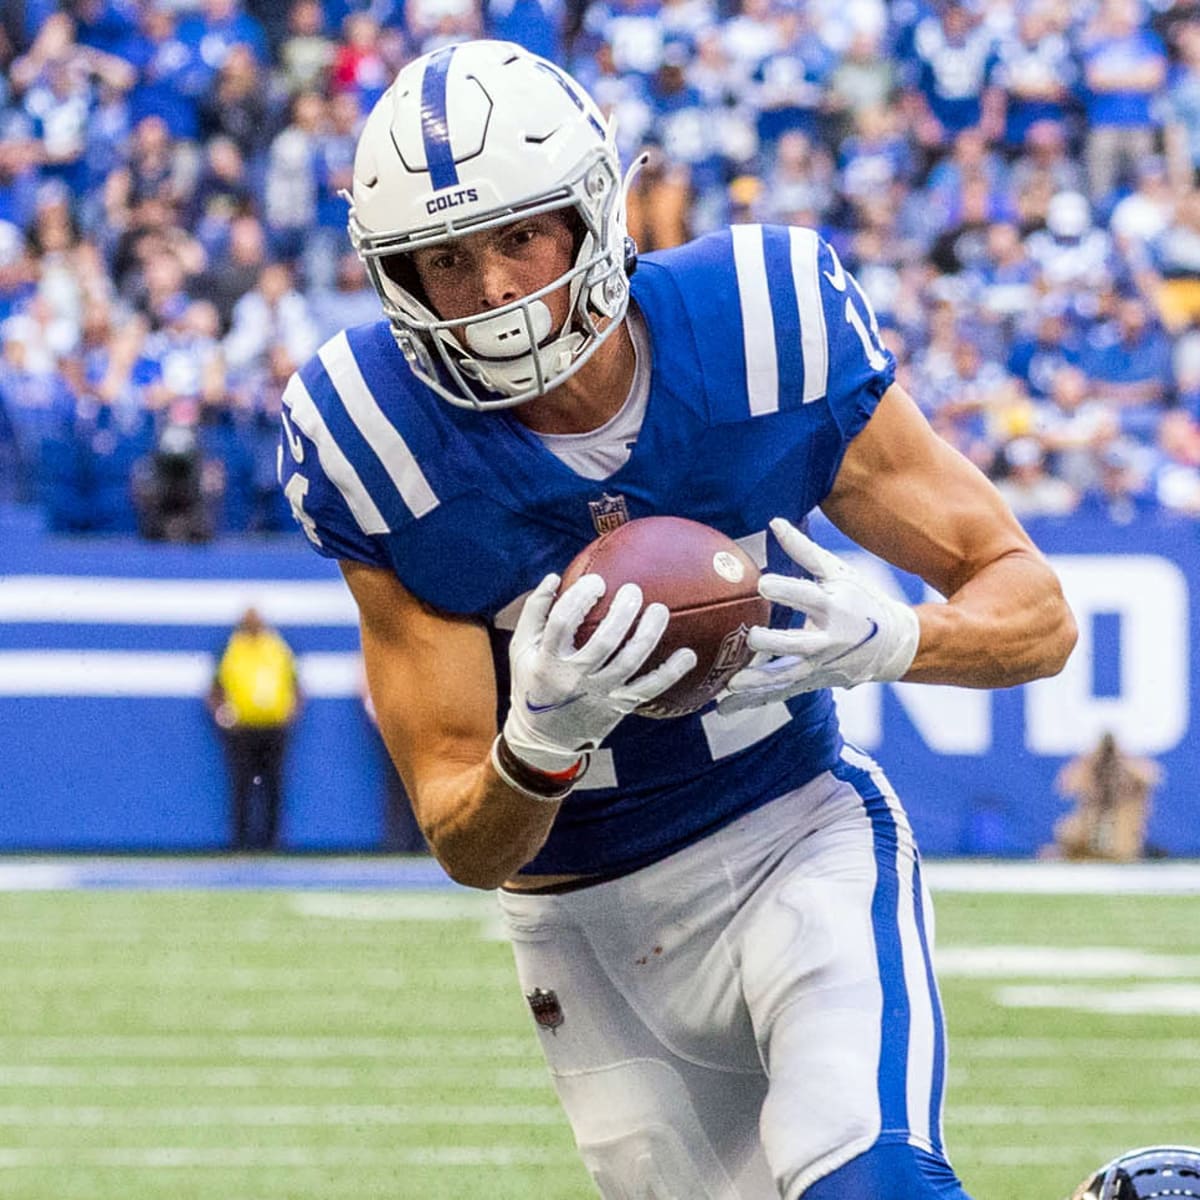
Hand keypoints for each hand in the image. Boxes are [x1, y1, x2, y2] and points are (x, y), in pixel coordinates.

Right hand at [502, 573, 697, 773]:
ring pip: (630, 662)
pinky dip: (671, 672)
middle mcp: (575, 677)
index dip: (581, 598)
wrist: (545, 738)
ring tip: (659, 610)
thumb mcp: (521, 649)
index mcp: (548, 660)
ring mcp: (599, 693)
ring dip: (648, 634)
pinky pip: (650, 688)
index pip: (563, 623)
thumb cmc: (533, 682)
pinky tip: (688, 654)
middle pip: (603, 642)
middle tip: (633, 591)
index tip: (598, 582)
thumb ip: (535, 612)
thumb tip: (555, 576)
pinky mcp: (619, 705)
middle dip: (622, 614)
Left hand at [718, 518, 919, 713]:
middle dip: (777, 643)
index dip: (788, 591)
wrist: (893, 645)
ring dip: (759, 684)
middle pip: (800, 644)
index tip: (763, 583)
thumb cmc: (860, 599)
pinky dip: (753, 702)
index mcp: (834, 607)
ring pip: (787, 678)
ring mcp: (820, 667)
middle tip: (752, 638)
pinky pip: (780, 695)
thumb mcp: (838, 572)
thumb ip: (804, 551)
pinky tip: (723, 708)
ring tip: (731, 687)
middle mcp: (829, 640)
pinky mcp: (812, 684)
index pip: (810, 598)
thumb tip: (774, 521)